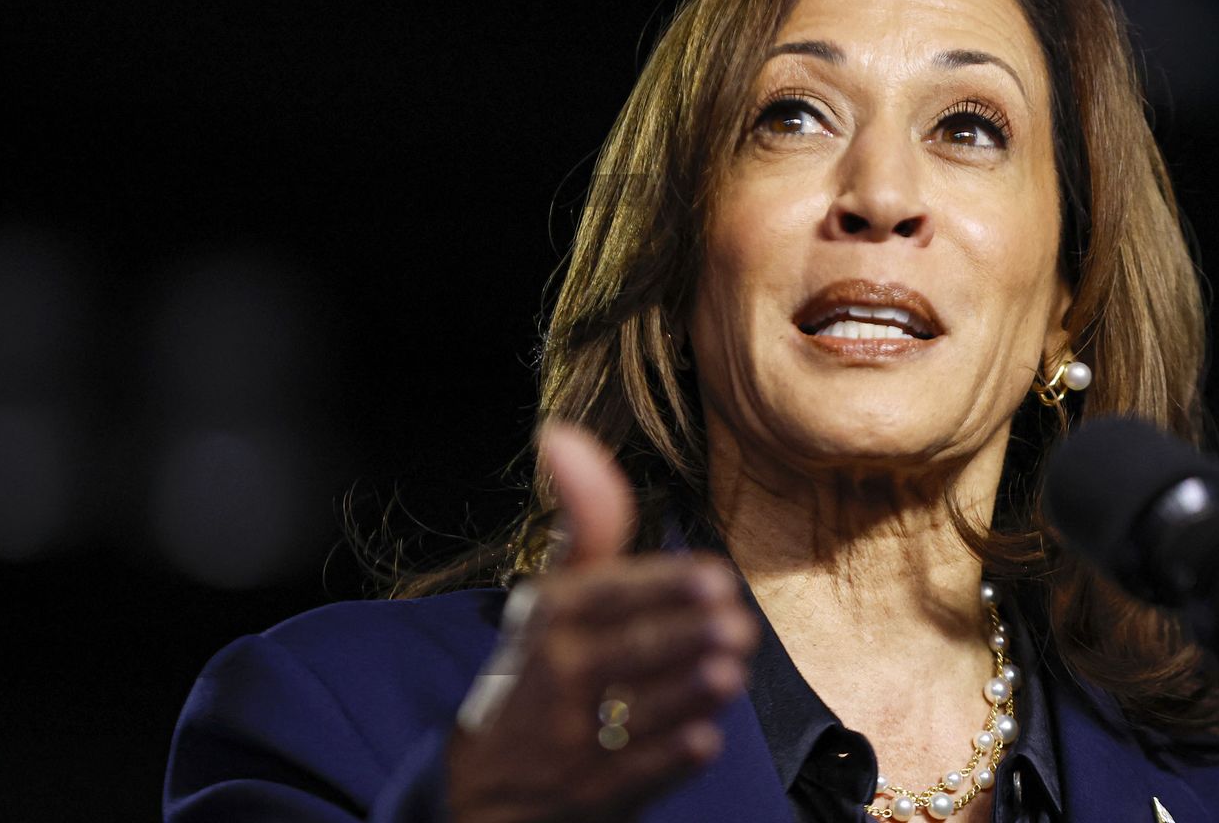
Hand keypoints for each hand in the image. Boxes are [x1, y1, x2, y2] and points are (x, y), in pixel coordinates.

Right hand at [445, 422, 758, 822]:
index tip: (713, 577)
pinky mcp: (593, 798)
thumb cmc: (537, 675)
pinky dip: (667, 759)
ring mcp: (570, 745)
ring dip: (684, 693)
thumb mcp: (551, 601)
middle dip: (681, 638)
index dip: (658, 587)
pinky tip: (704, 740)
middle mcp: (553, 680)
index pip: (602, 597)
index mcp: (547, 623)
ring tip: (730, 672)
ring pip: (634, 713)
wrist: (481, 795)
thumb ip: (583, 525)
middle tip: (736, 624)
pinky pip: (633, 777)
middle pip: (623, 655)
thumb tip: (561, 433)